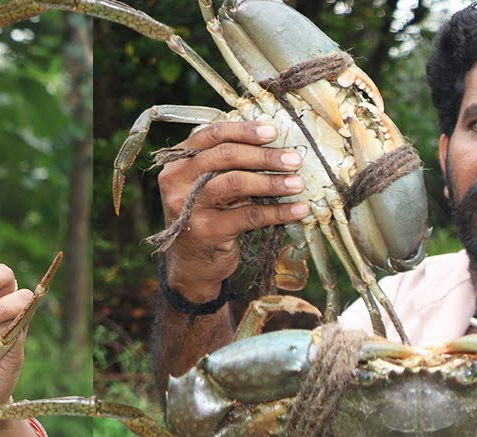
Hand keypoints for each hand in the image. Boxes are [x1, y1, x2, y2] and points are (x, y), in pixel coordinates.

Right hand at [158, 121, 310, 301]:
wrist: (191, 265)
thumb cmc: (206, 216)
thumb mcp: (205, 185)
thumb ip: (224, 164)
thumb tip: (272, 141)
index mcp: (178, 163)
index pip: (211, 135)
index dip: (244, 131)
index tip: (273, 132)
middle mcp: (177, 182)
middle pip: (225, 156)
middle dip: (264, 156)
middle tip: (294, 160)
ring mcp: (190, 207)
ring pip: (236, 183)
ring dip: (272, 182)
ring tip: (298, 183)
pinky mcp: (207, 231)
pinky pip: (249, 215)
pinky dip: (277, 212)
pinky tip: (298, 210)